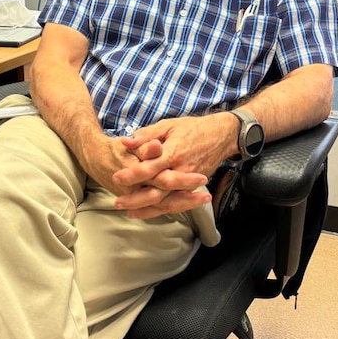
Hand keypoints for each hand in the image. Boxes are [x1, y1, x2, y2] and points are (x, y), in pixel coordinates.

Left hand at [109, 113, 234, 218]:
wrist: (221, 135)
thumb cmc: (192, 128)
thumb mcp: (168, 125)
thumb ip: (146, 135)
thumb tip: (126, 141)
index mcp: (172, 152)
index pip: (149, 167)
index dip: (132, 174)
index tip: (117, 178)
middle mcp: (181, 170)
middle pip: (157, 190)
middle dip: (137, 199)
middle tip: (118, 203)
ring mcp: (188, 180)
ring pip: (167, 201)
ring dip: (148, 209)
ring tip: (129, 213)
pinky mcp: (193, 186)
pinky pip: (177, 202)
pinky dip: (163, 210)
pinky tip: (149, 213)